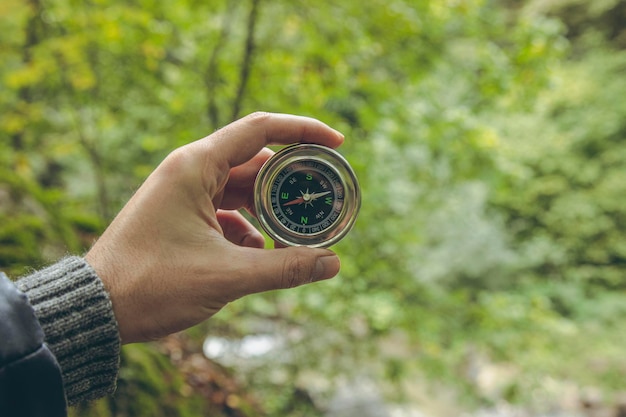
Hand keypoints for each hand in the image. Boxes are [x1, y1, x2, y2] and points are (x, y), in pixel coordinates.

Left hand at [85, 112, 343, 343]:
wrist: (96, 309)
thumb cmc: (151, 284)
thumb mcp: (226, 275)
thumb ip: (284, 268)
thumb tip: (333, 263)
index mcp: (196, 166)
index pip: (260, 129)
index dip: (304, 131)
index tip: (338, 142)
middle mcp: (189, 172)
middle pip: (256, 164)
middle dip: (290, 186)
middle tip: (320, 204)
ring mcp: (183, 195)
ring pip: (242, 192)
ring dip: (269, 214)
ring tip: (292, 241)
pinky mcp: (181, 218)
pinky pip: (225, 214)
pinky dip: (247, 231)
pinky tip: (256, 258)